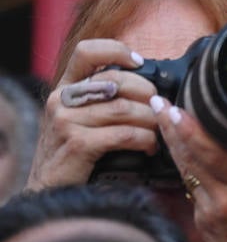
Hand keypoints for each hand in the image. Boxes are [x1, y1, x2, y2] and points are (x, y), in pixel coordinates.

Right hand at [28, 39, 158, 188]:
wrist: (50, 190)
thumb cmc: (75, 154)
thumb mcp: (82, 120)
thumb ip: (104, 101)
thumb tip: (149, 89)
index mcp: (65, 88)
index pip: (86, 52)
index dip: (117, 51)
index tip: (141, 63)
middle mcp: (62, 99)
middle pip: (116, 81)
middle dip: (148, 94)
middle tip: (160, 109)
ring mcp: (66, 121)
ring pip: (125, 109)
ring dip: (152, 122)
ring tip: (159, 134)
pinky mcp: (78, 144)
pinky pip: (124, 134)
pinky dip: (145, 140)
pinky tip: (151, 148)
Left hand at [152, 97, 226, 241]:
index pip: (212, 153)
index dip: (189, 127)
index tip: (173, 105)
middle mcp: (223, 202)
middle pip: (188, 156)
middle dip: (170, 126)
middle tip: (156, 99)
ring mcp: (207, 213)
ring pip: (184, 169)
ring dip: (172, 142)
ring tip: (161, 114)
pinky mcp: (201, 222)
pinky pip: (190, 185)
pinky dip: (185, 163)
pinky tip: (181, 147)